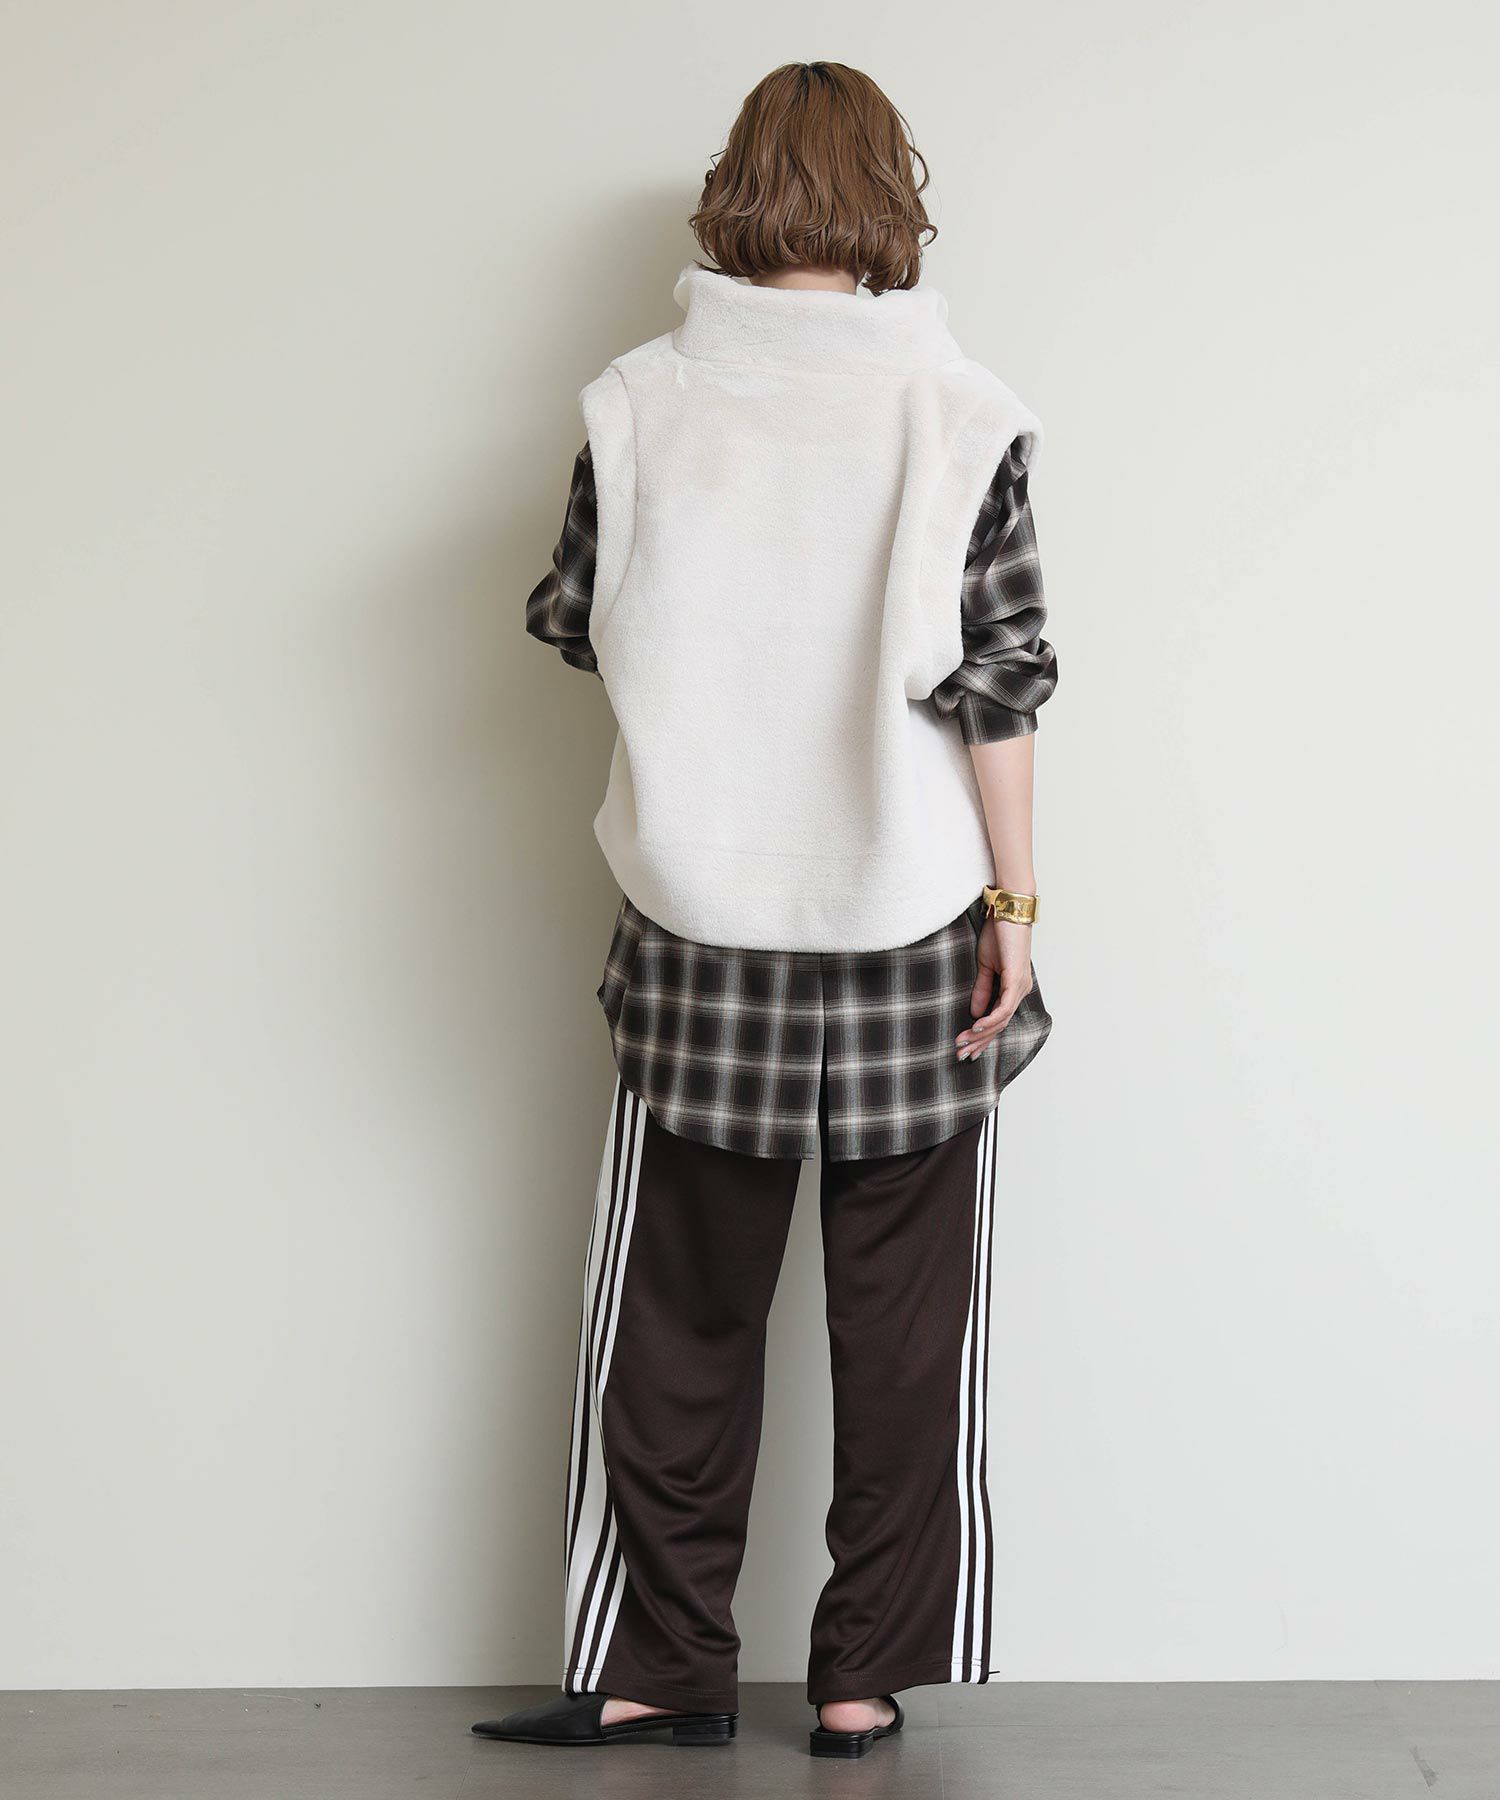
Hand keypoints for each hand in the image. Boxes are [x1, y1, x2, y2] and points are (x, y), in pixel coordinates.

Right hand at [957, 919, 1032, 1059]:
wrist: (1008, 910)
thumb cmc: (999, 933)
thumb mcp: (985, 965)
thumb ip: (982, 989)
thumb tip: (974, 1012)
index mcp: (1013, 988)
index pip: (998, 1019)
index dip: (982, 1036)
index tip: (965, 1047)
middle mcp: (1020, 991)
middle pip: (1000, 1026)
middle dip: (979, 1043)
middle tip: (961, 1056)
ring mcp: (1020, 986)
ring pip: (1001, 1021)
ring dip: (981, 1035)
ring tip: (963, 1044)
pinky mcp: (1016, 980)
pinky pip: (1003, 1008)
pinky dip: (990, 1020)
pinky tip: (977, 1028)